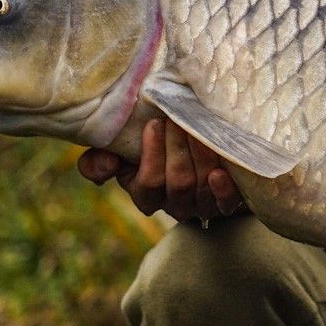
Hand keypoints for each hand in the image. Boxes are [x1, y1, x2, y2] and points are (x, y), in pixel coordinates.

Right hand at [77, 118, 245, 221]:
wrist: (194, 150)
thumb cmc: (153, 150)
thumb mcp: (122, 153)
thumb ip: (99, 159)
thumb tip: (107, 163)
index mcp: (146, 195)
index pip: (148, 184)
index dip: (152, 155)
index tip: (154, 123)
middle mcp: (174, 205)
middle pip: (178, 183)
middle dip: (178, 148)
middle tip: (179, 119)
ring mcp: (201, 206)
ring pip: (200, 187)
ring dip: (201, 156)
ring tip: (199, 126)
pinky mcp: (225, 204)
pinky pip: (225, 205)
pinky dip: (223, 189)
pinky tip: (220, 171)